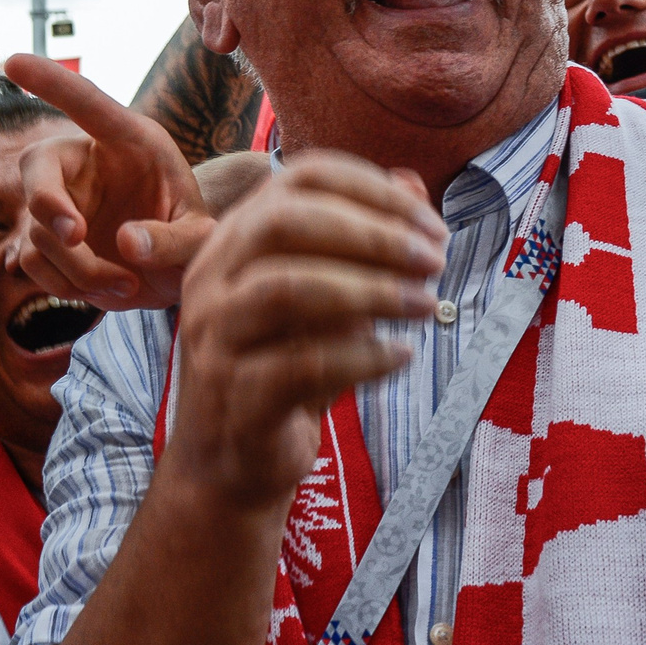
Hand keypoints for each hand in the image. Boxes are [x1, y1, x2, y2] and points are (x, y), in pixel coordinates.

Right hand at [6, 53, 217, 309]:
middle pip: (37, 167)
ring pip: (38, 230)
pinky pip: (33, 262)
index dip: (50, 81)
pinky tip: (106, 290)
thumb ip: (176, 239)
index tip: (13, 61)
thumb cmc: (192, 239)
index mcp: (128, 141)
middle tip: (76, 236)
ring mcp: (60, 203)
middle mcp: (84, 164)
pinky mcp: (45, 242)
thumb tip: (127, 243)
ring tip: (127, 286)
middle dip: (49, 203)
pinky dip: (66, 285)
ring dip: (78, 267)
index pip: (85, 103)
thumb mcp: (202, 237)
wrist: (175, 276)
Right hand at [168, 152, 446, 515]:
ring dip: (371, 291)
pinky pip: (302, 363)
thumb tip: (412, 183)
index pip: (296, 180)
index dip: (370, 190)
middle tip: (434, 261)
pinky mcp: (235, 395)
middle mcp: (211, 280)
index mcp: (230, 244)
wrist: (228, 464)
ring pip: (288, 288)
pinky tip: (400, 358)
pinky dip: (364, 356)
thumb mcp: (323, 301)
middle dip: (373, 234)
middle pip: (283, 223)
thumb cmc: (280, 371)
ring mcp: (216, 337)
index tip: (429, 223)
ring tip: (427, 306)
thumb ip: (359, 242)